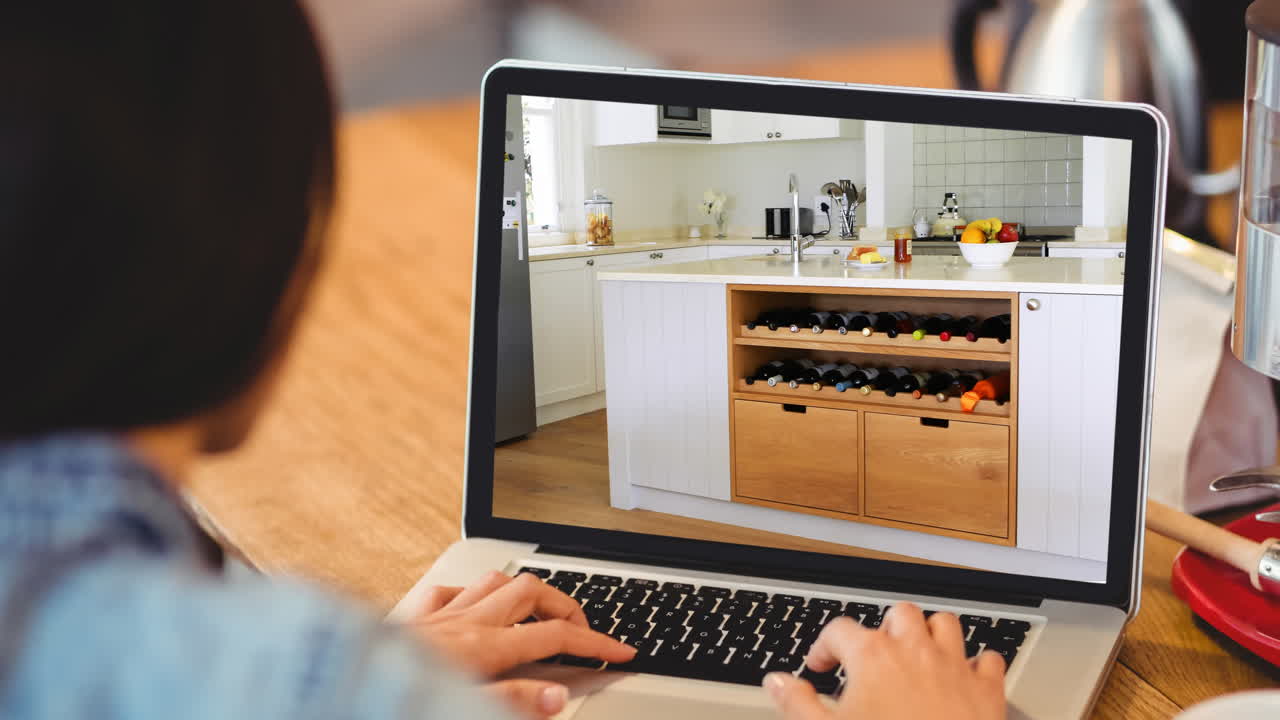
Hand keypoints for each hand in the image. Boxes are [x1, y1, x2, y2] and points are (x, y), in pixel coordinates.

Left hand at [409, 571, 634, 718]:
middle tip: (584, 630)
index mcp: (482, 649)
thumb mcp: (462, 707)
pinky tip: (474, 611)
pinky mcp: (410, 617)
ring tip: (541, 613)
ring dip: (523, 591)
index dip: (596, 642)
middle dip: (567, 603)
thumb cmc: (392, 701)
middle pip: (531, 591)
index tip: (622, 652)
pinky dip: (471, 596)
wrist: (332, 691)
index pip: (555, 636)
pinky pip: (448, 591)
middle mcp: (462, 623)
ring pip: (493, 581)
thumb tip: (558, 695)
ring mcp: (436, 616)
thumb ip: (513, 701)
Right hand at [765, 603, 1005, 719]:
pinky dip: (976, 664)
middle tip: (872, 655)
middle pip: (898, 614)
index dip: (824, 646)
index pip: (840, 630)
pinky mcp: (986, 691)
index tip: (820, 665)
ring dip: (930, 634)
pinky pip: (988, 660)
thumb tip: (777, 683)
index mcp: (873, 657)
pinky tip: (964, 677)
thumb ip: (798, 704)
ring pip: (945, 624)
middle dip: (883, 629)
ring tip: (916, 653)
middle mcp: (915, 652)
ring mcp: (954, 668)